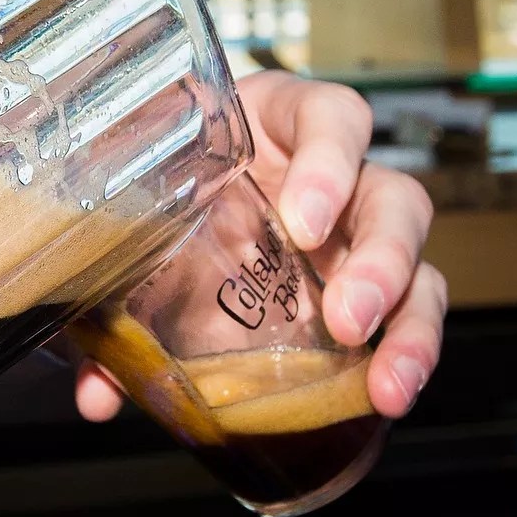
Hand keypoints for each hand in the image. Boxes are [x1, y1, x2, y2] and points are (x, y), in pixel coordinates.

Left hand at [75, 70, 447, 420]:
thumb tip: (97, 394)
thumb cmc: (164, 180)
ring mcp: (358, 240)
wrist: (165, 192)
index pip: (332, 118)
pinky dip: (400, 361)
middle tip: (347, 317)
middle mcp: (337, 180)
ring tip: (389, 383)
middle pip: (394, 200)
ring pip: (419, 267)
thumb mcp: (139, 208)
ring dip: (410, 326)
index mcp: (281, 127)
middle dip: (382, 260)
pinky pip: (405, 321)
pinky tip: (384, 399)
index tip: (302, 220)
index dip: (329, 163)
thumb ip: (112, 281)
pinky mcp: (367, 292)